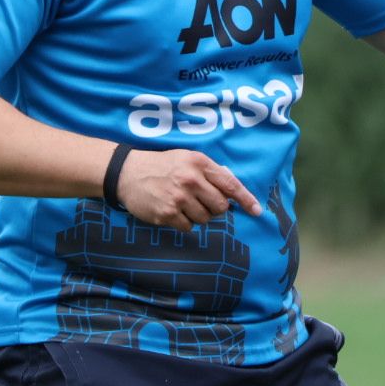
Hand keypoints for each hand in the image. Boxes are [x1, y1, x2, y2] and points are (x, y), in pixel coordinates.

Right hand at [115, 149, 262, 231]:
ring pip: (206, 219)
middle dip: (215, 208)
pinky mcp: (167, 214)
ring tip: (183, 203)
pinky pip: (189, 227)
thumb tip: (232, 187)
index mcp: (199, 163)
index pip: (230, 184)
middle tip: (202, 201)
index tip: (257, 211)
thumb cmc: (161, 165)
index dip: (246, 199)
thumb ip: (210, 171)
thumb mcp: (186, 158)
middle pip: (220, 206)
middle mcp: (190, 180)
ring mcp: (179, 198)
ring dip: (199, 215)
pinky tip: (173, 211)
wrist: (127, 173)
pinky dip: (185, 222)